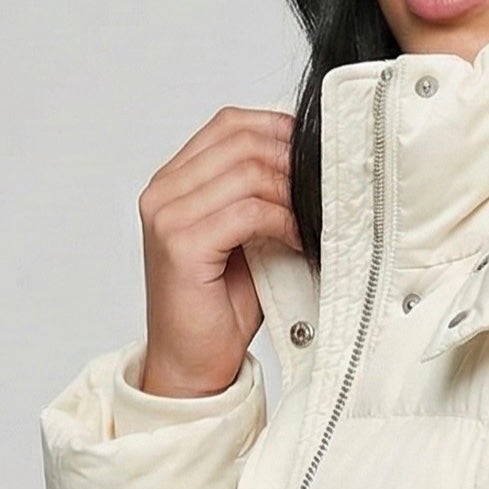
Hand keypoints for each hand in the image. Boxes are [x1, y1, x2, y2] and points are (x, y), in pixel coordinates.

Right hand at [136, 105, 302, 396]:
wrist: (194, 364)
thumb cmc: (222, 306)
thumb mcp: (248, 236)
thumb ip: (263, 195)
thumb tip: (315, 162)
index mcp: (174, 181)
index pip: (229, 124)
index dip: (278, 129)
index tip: (318, 152)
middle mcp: (162, 192)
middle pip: (240, 141)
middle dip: (291, 159)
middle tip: (325, 186)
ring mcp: (167, 216)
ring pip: (248, 172)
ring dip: (292, 192)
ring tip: (315, 217)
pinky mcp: (181, 244)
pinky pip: (247, 211)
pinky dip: (283, 220)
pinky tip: (298, 239)